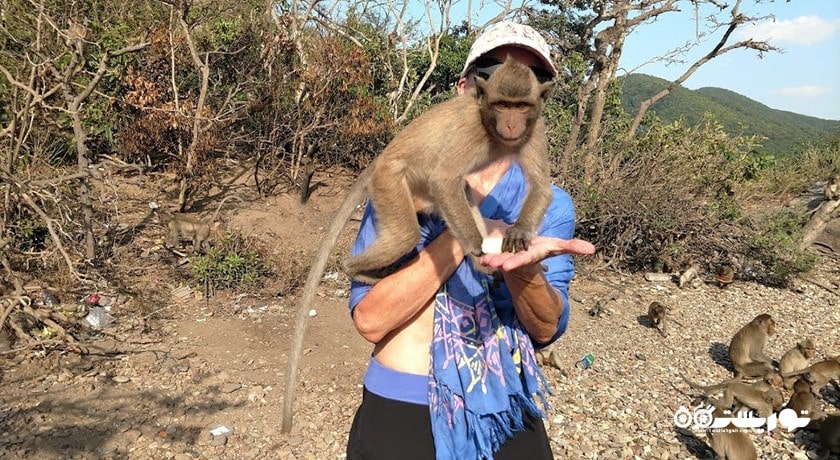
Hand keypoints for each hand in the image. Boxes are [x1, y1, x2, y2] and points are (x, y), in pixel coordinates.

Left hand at [479, 219, 595, 271]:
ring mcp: (508, 256)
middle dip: (503, 262)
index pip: (526, 258)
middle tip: (495, 264)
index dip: (517, 261)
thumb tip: (592, 250)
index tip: (507, 266)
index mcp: (532, 255)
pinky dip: (486, 253)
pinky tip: (480, 253)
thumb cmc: (542, 247)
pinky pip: (492, 252)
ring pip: (499, 257)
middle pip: (511, 260)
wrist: (526, 252)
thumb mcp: (557, 246)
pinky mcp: (499, 252)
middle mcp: (519, 257)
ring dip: (492, 259)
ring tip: (485, 259)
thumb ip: (573, 247)